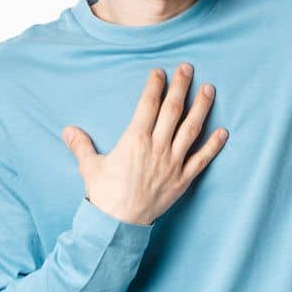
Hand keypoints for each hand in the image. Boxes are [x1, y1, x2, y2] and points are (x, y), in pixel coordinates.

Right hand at [63, 64, 228, 225]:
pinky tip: (224, 132)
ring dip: (202, 108)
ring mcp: (173, 162)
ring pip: (191, 129)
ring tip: (209, 89)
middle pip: (173, 111)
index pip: (148, 106)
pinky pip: (202, 158)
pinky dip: (214, 145)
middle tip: (188, 68)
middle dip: (181, 87)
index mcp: (134, 140)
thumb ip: (81, 145)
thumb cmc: (103, 194)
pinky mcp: (183, 178)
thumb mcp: (89, 167)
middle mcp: (157, 147)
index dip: (155, 87)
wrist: (118, 223)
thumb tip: (68, 130)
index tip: (160, 72)